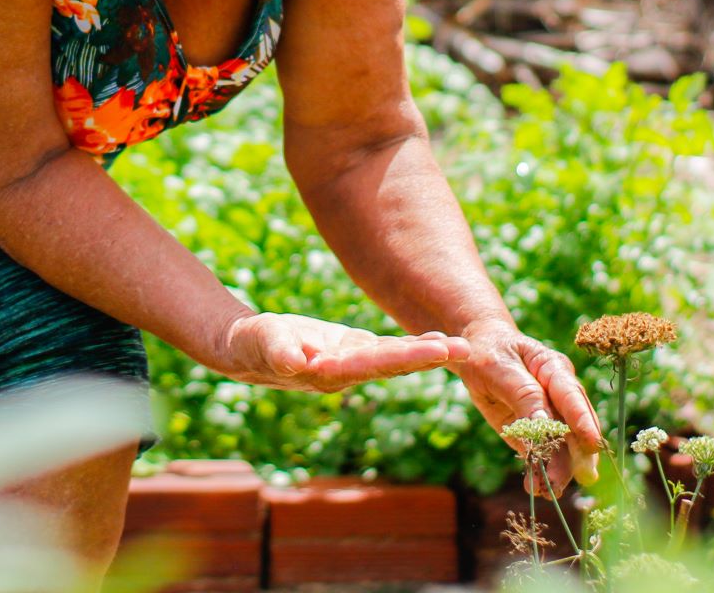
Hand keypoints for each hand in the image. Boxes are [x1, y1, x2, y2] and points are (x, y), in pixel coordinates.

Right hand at [206, 311, 471, 392]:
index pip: (376, 363)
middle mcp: (347, 371)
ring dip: (429, 353)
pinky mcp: (351, 351)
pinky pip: (389, 351)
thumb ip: (279, 350)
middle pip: (395, 363)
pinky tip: (439, 340)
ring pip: (397, 358)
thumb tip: (295, 360)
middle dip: (430, 356)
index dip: (409, 356)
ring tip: (463, 346)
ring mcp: (352, 363)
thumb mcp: (262, 343)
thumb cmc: (251, 346)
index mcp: (330, 372)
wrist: (246, 350)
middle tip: (467, 349)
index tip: (440, 350)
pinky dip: (415, 346)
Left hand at [446, 320, 603, 496]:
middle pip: (573, 427)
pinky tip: (535, 487)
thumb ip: (523, 392)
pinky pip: (542, 455)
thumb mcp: (498, 367)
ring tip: (546, 490)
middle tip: (567, 480)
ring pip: (561, 446)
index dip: (583, 420)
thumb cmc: (488, 352)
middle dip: (572, 456)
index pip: (572, 396)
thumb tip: (544, 422)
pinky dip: (540, 471)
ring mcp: (550, 416)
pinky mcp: (535, 433)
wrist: (475, 354)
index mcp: (554, 369)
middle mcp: (559, 395)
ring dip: (556, 470)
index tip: (592, 444)